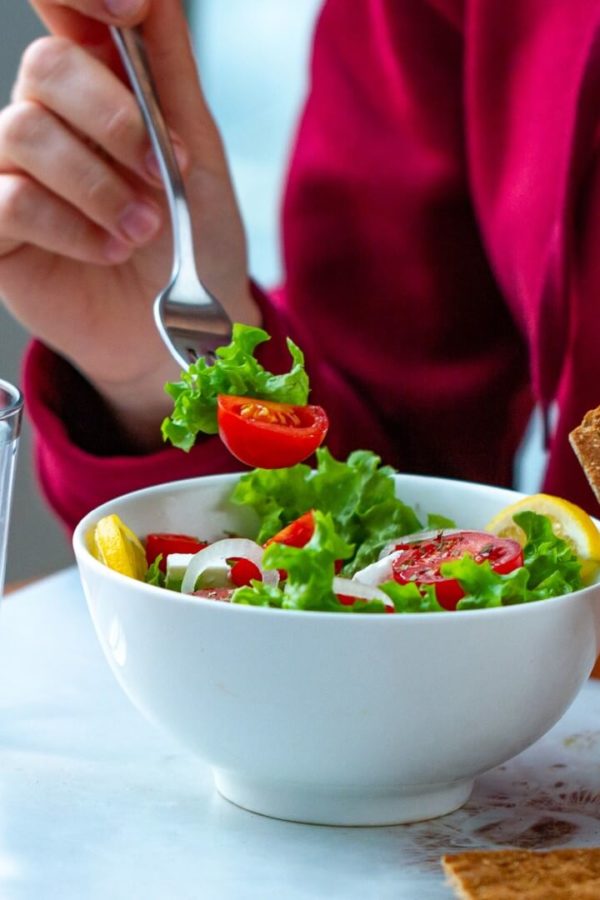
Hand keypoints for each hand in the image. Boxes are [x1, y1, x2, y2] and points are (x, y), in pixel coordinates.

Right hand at [0, 0, 258, 448]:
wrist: (182, 326)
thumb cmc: (193, 243)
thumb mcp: (197, 157)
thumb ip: (169, 77)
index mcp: (102, 89)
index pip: (64, 11)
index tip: (129, 11)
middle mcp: (51, 121)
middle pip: (44, 67)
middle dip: (112, 119)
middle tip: (159, 173)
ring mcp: (16, 174)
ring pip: (25, 133)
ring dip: (99, 186)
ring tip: (142, 229)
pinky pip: (12, 201)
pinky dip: (72, 228)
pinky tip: (108, 250)